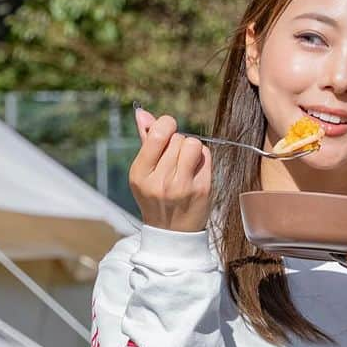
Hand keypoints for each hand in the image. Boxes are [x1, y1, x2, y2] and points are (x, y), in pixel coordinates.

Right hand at [129, 106, 211, 232]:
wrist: (172, 233)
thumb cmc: (157, 197)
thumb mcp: (144, 172)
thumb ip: (145, 140)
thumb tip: (143, 112)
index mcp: (140, 174)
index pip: (159, 133)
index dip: (166, 125)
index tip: (168, 130)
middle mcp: (160, 181)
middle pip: (178, 138)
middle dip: (178, 143)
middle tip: (174, 160)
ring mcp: (182, 186)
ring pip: (193, 144)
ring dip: (191, 148)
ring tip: (185, 163)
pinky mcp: (202, 189)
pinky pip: (206, 155)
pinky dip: (202, 159)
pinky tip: (195, 172)